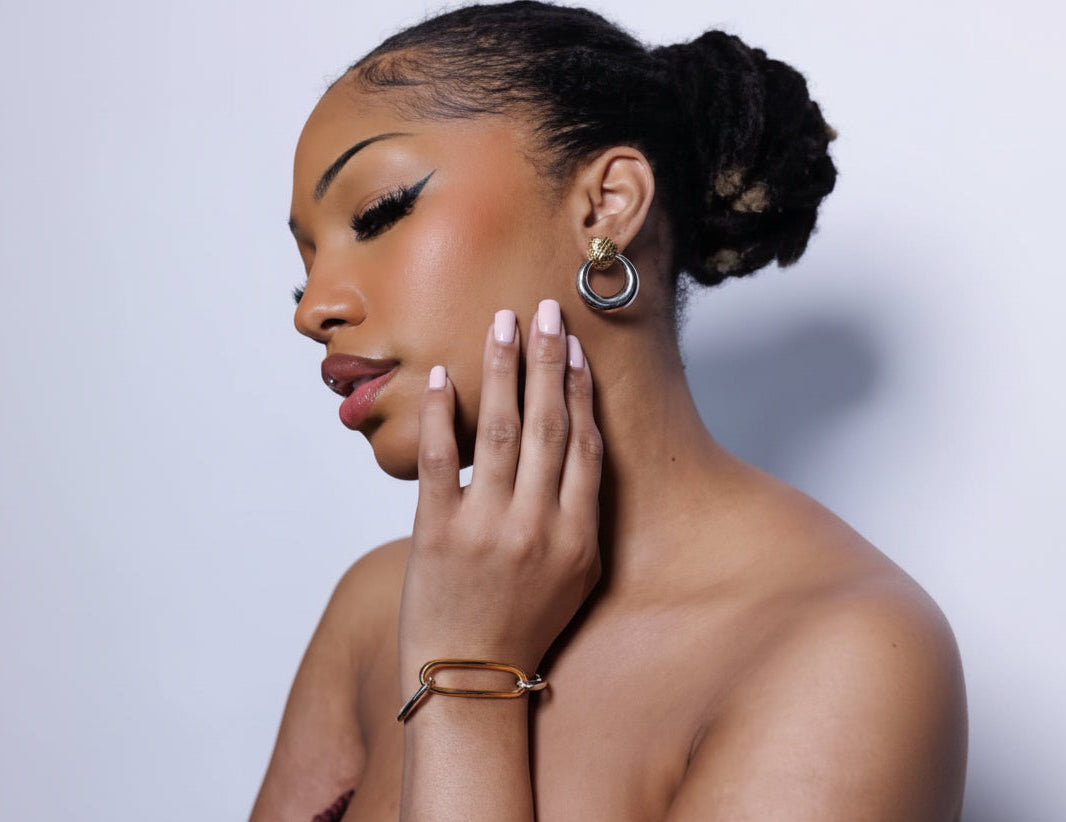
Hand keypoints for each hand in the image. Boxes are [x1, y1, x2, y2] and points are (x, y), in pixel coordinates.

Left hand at [398, 299, 602, 676]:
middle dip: (548, 361)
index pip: (584, 445)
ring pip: (500, 431)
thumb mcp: (576, 575)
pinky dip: (441, 413)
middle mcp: (538, 527)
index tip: (576, 348)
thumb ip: (581, 514)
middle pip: (548, 425)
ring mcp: (487, 529)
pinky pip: (441, 461)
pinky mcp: (437, 533)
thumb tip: (579, 448)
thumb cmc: (524, 623)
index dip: (580, 390)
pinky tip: (441, 374)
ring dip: (503, 371)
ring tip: (503, 324)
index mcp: (578, 536)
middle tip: (546, 311)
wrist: (469, 676)